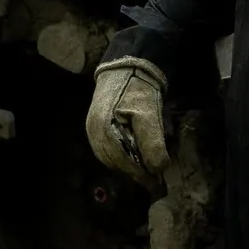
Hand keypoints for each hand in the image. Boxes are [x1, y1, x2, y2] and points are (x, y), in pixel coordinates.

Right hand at [84, 56, 169, 180]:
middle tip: (154, 177)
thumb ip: (152, 143)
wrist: (127, 66)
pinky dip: (121, 156)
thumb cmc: (138, 90)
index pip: (123, 163)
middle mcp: (94, 133)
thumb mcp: (150, 115)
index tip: (156, 182)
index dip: (140, 174)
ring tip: (146, 166)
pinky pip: (106, 149)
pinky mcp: (94, 126)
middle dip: (134, 171)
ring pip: (110, 158)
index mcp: (105, 131)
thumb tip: (157, 170)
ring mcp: (92, 130)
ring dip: (127, 164)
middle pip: (114, 163)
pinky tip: (133, 154)